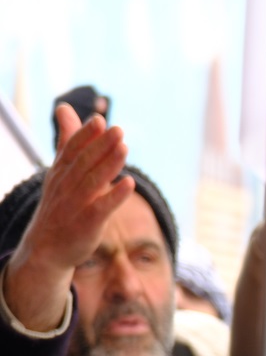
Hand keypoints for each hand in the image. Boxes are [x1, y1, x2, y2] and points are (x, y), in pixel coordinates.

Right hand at [4, 105, 134, 329]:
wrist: (46, 248)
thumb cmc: (60, 203)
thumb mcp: (61, 170)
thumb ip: (68, 140)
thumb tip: (64, 107)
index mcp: (60, 172)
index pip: (72, 150)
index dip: (85, 135)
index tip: (99, 119)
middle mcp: (66, 187)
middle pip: (84, 163)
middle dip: (100, 146)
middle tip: (118, 130)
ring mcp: (75, 205)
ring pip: (93, 182)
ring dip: (109, 165)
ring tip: (125, 148)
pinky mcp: (87, 224)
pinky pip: (102, 208)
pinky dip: (115, 196)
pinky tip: (129, 183)